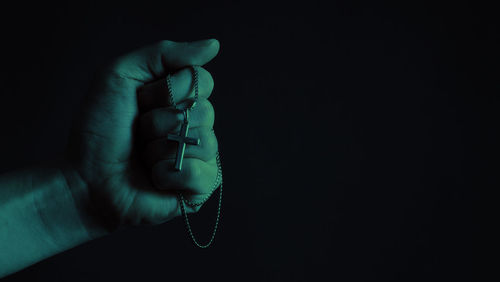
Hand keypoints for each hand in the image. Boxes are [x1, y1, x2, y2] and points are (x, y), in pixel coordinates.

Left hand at [64, 39, 219, 228]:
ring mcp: (198, 156)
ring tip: (144, 157)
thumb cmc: (99, 130)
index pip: (201, 81)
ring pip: (205, 142)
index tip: (140, 101)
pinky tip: (154, 178)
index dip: (169, 90)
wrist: (84, 179)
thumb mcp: (120, 75)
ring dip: (162, 149)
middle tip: (139, 133)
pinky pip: (203, 173)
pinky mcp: (199, 187)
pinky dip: (170, 174)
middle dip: (161, 122)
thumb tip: (213, 45)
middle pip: (205, 111)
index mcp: (179, 98)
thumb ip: (165, 54)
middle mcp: (193, 125)